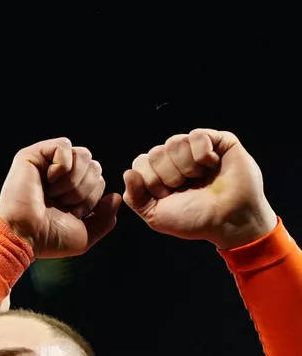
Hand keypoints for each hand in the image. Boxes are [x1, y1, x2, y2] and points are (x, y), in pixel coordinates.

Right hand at [0, 138, 119, 258]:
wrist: (22, 236)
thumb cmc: (47, 239)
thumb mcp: (84, 236)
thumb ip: (105, 220)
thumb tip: (115, 197)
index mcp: (70, 191)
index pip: (99, 180)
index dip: (91, 198)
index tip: (69, 212)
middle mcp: (59, 175)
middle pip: (94, 165)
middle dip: (83, 189)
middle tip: (59, 203)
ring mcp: (46, 164)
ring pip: (83, 155)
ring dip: (73, 180)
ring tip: (52, 193)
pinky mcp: (33, 155)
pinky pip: (64, 146)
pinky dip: (61, 166)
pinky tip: (47, 180)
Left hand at [123, 129, 276, 249]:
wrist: (228, 220)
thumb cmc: (194, 219)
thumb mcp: (155, 215)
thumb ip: (135, 197)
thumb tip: (128, 173)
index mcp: (159, 173)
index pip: (140, 162)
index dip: (151, 181)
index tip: (167, 195)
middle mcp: (176, 158)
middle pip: (156, 152)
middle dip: (168, 176)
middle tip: (186, 188)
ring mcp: (196, 148)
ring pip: (174, 142)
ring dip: (186, 167)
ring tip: (200, 179)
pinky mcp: (218, 140)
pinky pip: (196, 135)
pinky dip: (202, 155)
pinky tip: (212, 166)